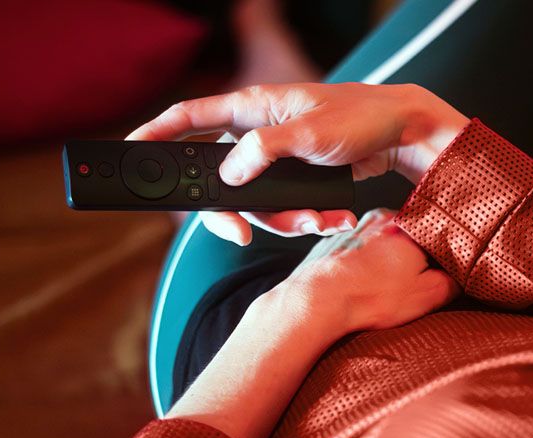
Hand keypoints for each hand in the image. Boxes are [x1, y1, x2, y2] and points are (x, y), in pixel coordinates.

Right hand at [127, 82, 469, 244]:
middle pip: (218, 181)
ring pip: (255, 204)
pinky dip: (306, 220)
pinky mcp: (296, 181)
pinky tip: (332, 220)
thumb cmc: (359, 118)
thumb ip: (263, 151)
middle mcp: (257, 134)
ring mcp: (275, 161)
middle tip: (238, 233)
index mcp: (251, 108)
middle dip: (232, 213)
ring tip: (319, 222)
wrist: (402, 135)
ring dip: (283, 221)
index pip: (190, 117)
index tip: (130, 150)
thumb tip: (227, 175)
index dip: (157, 133)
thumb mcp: (309, 133)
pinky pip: (285, 210)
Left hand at [280, 209, 459, 334]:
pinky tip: (362, 286)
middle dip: (414, 259)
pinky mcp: (334, 243)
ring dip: (386, 263)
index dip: (444, 255)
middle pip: (409, 237)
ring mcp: (355, 229)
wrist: (316, 302)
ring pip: (382, 244)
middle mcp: (381, 219)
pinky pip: (358, 252)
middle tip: (412, 285)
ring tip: (383, 289)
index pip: (438, 233)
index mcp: (408, 227)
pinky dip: (362, 266)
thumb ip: (452, 283)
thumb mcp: (427, 296)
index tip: (444, 271)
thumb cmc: (367, 297)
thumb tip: (461, 277)